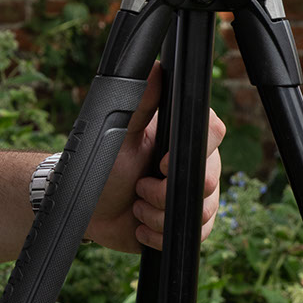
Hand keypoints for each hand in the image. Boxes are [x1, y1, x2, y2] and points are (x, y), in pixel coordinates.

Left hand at [86, 65, 224, 252]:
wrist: (88, 208)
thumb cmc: (101, 165)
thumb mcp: (119, 133)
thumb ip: (141, 104)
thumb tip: (156, 67)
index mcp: (181, 135)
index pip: (213, 132)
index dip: (190, 153)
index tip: (160, 163)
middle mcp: (194, 162)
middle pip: (210, 180)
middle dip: (165, 192)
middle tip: (139, 186)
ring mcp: (194, 194)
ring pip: (203, 212)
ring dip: (158, 214)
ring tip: (136, 204)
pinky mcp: (187, 223)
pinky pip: (195, 234)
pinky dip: (160, 233)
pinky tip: (141, 224)